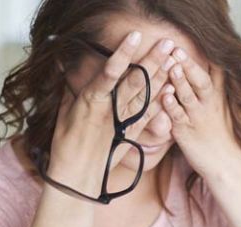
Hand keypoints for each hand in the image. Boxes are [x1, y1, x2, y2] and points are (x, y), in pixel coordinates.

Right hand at [47, 32, 175, 194]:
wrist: (76, 176)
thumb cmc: (66, 144)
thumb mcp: (64, 113)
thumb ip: (70, 90)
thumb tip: (65, 66)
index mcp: (91, 100)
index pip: (110, 72)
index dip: (124, 53)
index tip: (136, 36)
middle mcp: (109, 109)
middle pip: (135, 81)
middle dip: (152, 60)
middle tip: (168, 43)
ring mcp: (122, 122)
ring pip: (145, 96)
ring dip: (161, 77)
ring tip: (175, 60)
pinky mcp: (130, 134)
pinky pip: (148, 116)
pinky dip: (160, 102)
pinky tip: (171, 89)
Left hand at [160, 47, 240, 176]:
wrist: (224, 162)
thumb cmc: (218, 132)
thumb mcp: (221, 105)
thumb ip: (214, 84)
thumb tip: (213, 61)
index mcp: (216, 96)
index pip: (213, 72)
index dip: (204, 56)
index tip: (197, 40)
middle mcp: (208, 105)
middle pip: (200, 81)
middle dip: (189, 65)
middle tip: (177, 49)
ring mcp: (197, 118)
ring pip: (188, 97)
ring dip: (180, 81)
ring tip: (172, 66)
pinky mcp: (185, 132)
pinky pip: (177, 117)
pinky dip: (171, 106)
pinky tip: (164, 96)